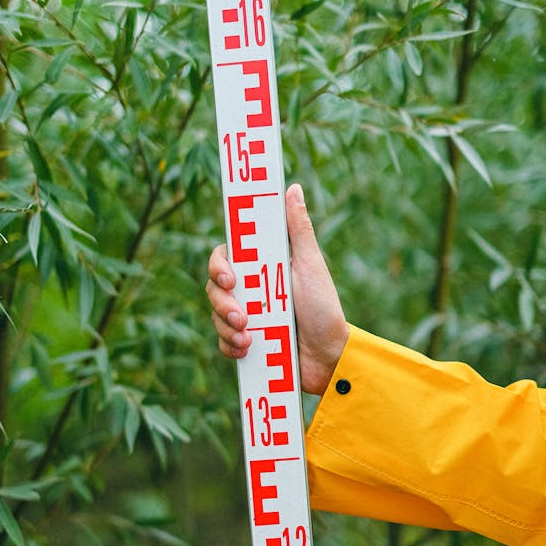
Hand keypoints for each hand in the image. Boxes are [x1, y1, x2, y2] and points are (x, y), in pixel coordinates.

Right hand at [206, 184, 348, 394]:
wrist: (329, 357)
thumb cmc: (324, 307)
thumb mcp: (310, 265)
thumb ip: (298, 229)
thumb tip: (293, 188)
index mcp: (263, 267)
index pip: (227, 257)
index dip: (218, 265)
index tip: (229, 278)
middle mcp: (252, 290)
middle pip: (215, 287)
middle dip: (223, 303)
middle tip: (243, 317)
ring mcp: (248, 317)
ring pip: (216, 315)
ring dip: (227, 328)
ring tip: (249, 340)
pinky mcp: (246, 343)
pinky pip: (223, 343)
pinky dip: (230, 347)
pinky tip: (246, 351)